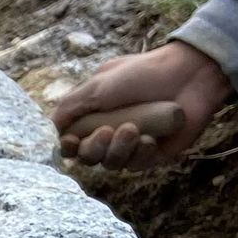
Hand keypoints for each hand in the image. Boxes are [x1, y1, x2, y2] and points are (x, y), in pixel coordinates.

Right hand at [50, 42, 233, 169]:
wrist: (188, 74)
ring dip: (118, 149)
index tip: (73, 142)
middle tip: (107, 131)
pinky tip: (150, 139)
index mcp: (94, 115)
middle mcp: (110, 132)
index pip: (72, 142)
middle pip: (89, 158)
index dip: (69, 147)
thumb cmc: (141, 73)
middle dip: (95, 148)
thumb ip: (69, 108)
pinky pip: (137, 164)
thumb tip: (50, 132)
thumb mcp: (97, 85)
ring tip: (133, 129)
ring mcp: (132, 144)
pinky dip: (140, 153)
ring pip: (112, 164)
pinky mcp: (153, 153)